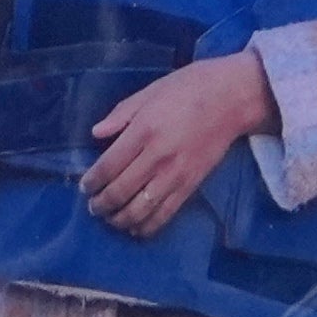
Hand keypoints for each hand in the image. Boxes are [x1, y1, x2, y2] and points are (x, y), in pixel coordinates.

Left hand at [77, 48, 274, 234]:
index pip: (109, 166)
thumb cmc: (189, 88)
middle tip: (93, 207)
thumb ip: (120, 115)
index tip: (84, 187)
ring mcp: (175, 174)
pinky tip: (136, 228)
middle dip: (101, 204)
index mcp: (143, 130)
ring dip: (120, 219)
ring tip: (110, 218)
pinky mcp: (191, 185)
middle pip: (120, 191)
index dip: (92, 182)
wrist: (232, 98)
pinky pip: (165, 213)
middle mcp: (157, 156)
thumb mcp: (149, 92)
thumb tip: (95, 134)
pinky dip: (148, 226)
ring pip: (140, 209)